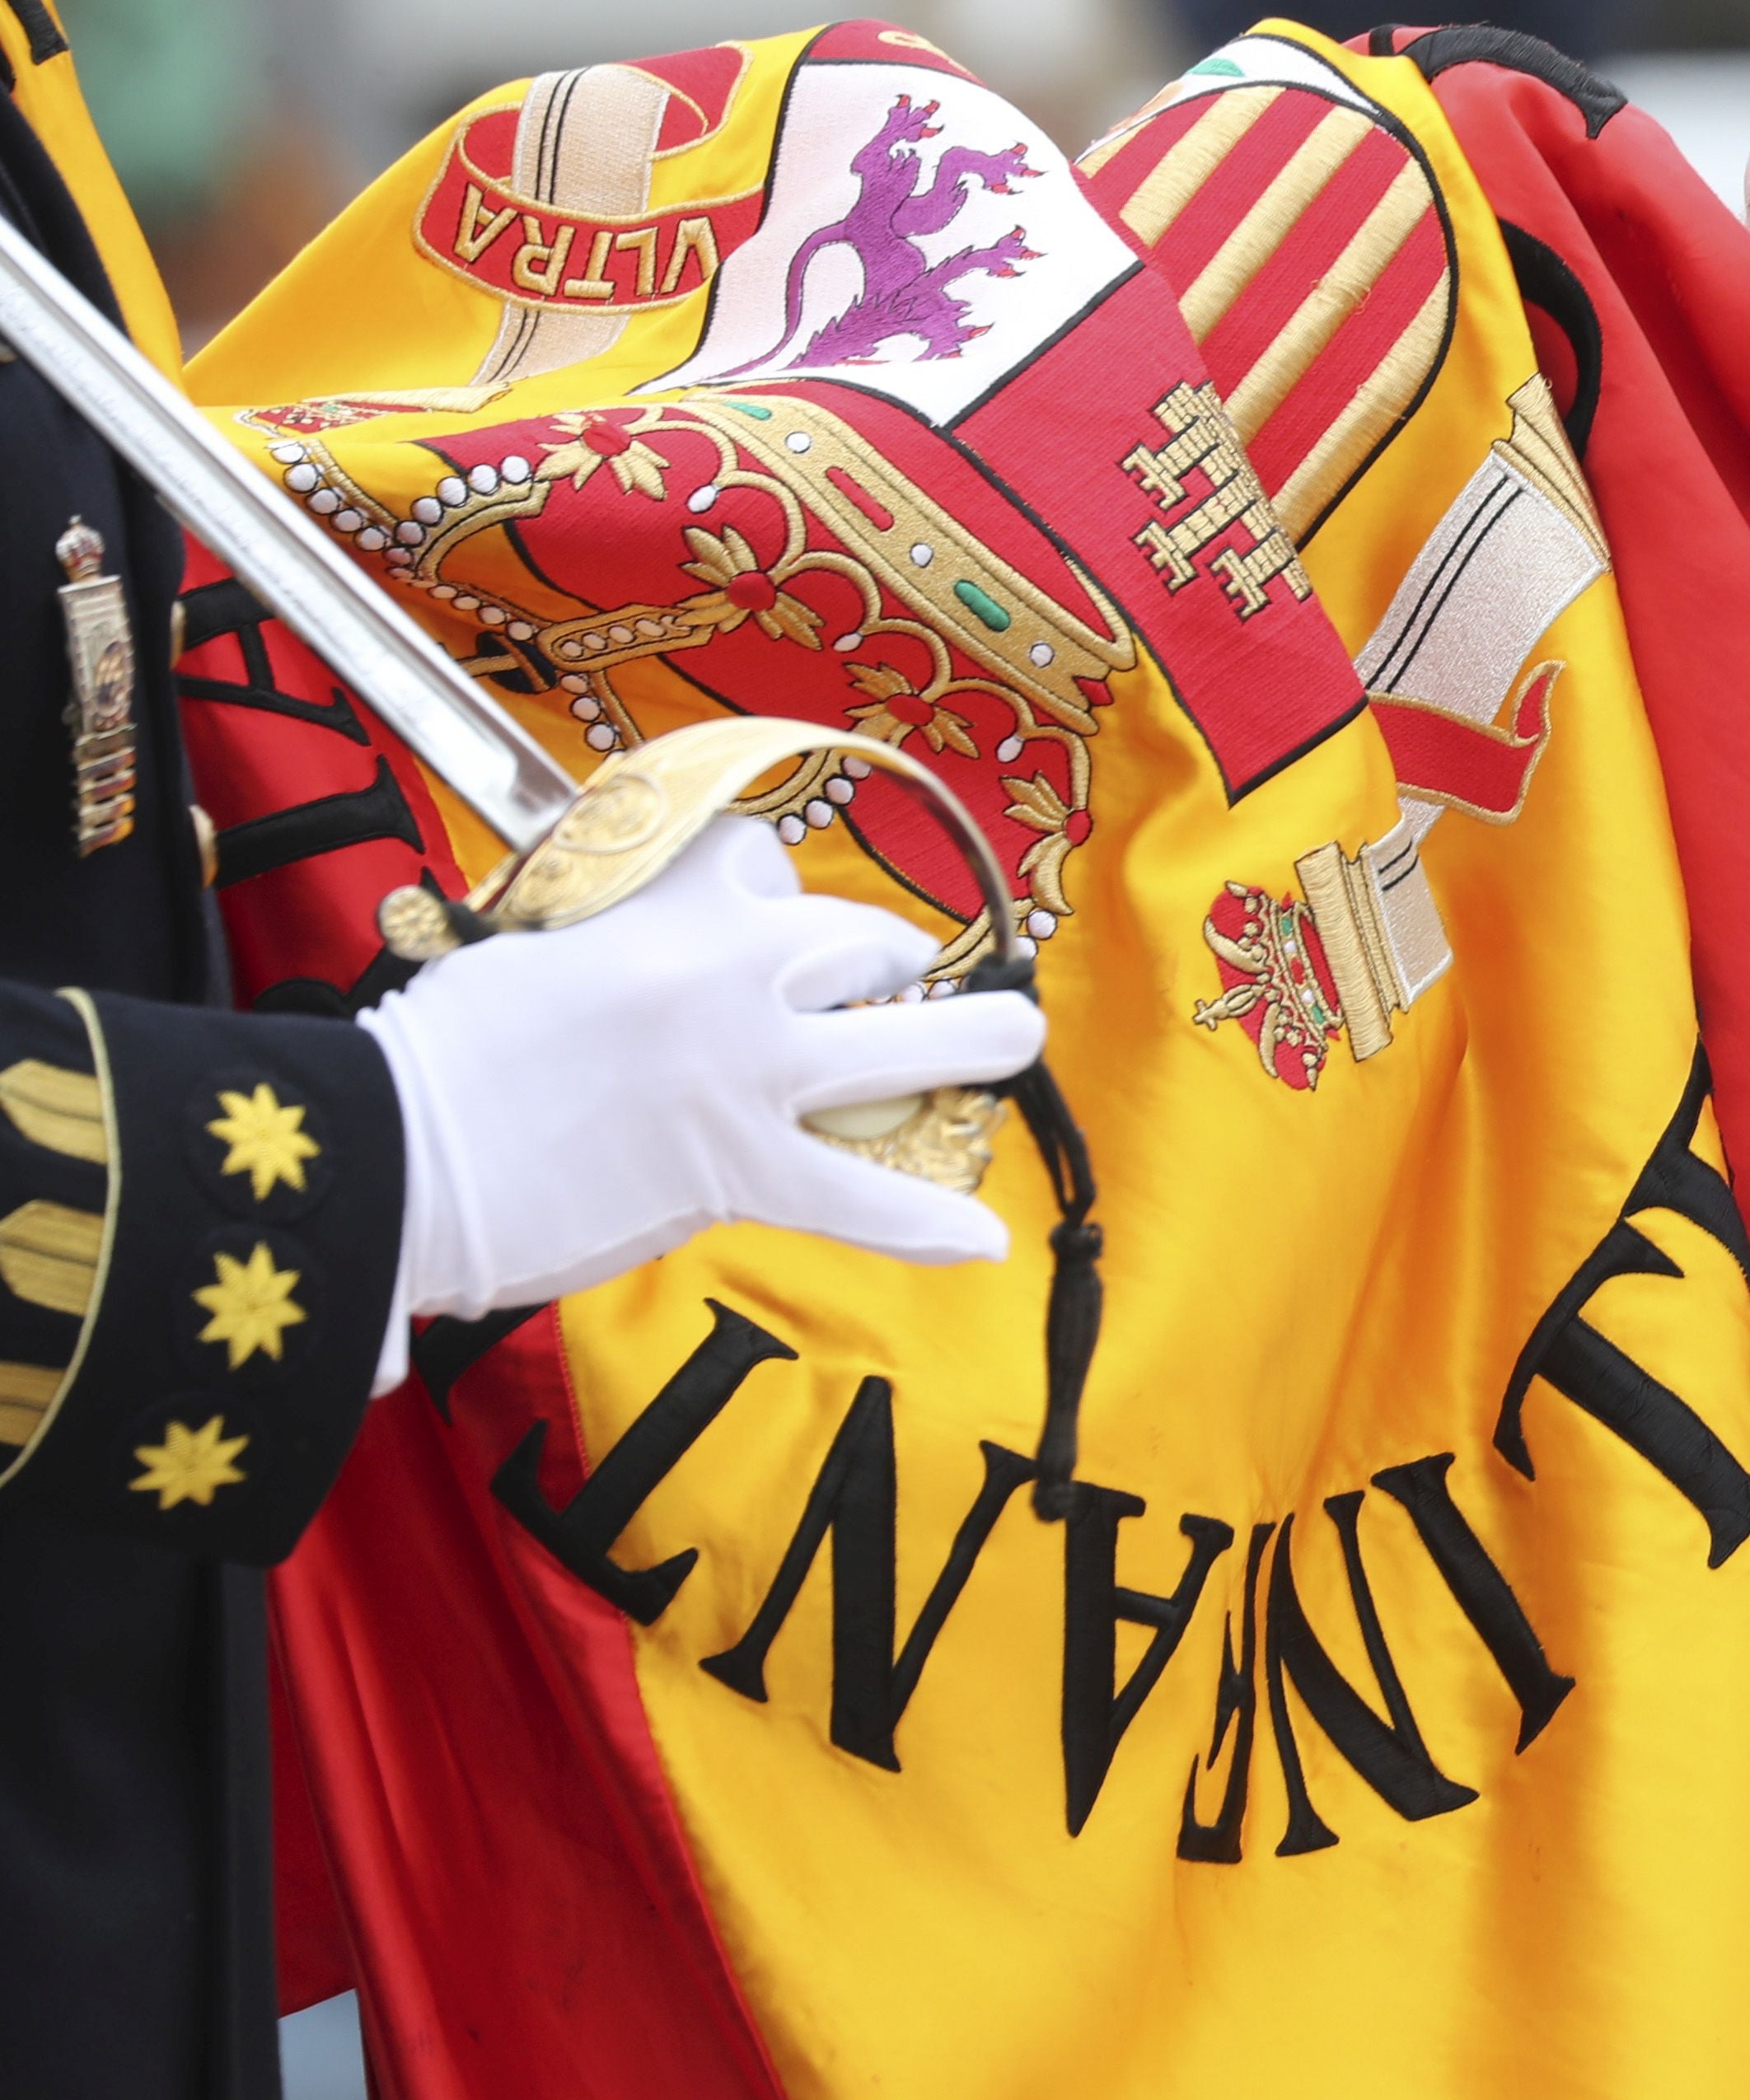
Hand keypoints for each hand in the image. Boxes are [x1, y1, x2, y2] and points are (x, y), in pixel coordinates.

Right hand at [365, 818, 1047, 1322]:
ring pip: (906, 1045)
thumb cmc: (433, 1058)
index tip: (769, 913)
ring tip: (1010, 1046)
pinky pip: (862, 1198)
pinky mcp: (738, 1169)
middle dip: (888, 958)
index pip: (755, 858)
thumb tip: (637, 966)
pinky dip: (925, 1224)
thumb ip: (604, 947)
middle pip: (858, 939)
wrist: (388, 1151)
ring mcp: (745, 1073)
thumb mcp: (524, 952)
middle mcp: (724, 974)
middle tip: (893, 979)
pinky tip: (981, 1241)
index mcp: (657, 907)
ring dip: (975, 1044)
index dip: (774, 887)